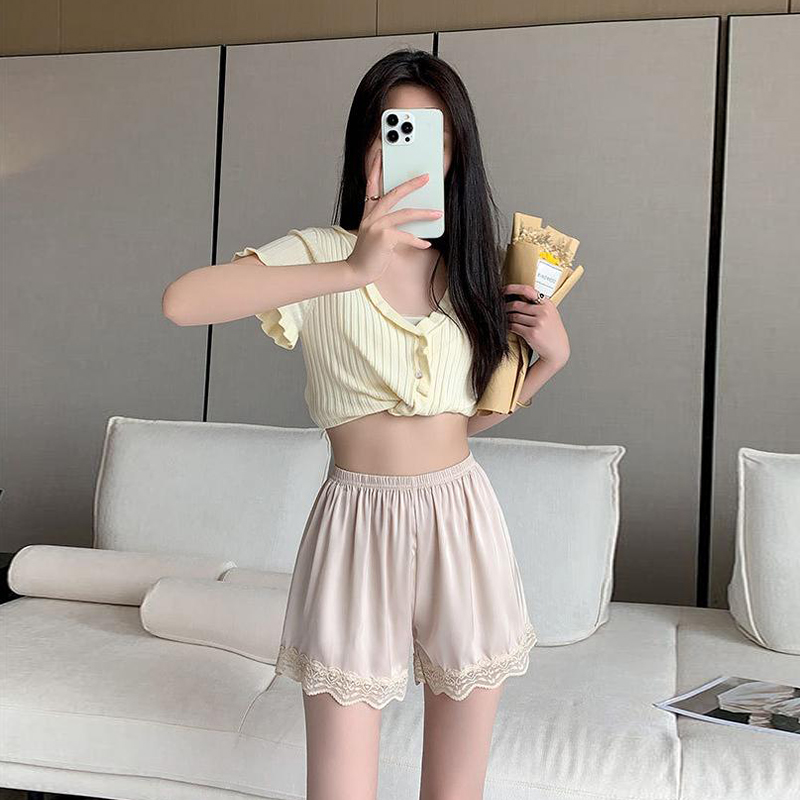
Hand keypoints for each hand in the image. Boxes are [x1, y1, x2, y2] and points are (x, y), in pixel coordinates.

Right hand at [345, 138, 443, 285]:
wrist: (355, 271)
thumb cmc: (367, 255)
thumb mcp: (375, 236)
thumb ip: (388, 225)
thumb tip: (411, 223)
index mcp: (368, 213)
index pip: (371, 185)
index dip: (376, 168)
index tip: (381, 154)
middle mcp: (371, 216)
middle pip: (393, 193)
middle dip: (411, 184)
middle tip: (426, 178)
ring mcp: (377, 226)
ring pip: (405, 214)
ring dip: (424, 213)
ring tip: (437, 213)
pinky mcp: (384, 237)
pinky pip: (406, 236)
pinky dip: (418, 241)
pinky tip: (426, 243)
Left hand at [503, 284, 569, 368]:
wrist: (558, 350)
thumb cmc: (551, 332)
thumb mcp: (549, 314)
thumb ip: (537, 305)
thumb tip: (516, 297)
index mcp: (547, 304)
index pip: (527, 290)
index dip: (512, 288)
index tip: (502, 290)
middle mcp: (543, 311)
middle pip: (516, 305)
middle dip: (505, 306)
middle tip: (499, 308)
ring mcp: (538, 322)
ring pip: (513, 316)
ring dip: (506, 318)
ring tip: (504, 319)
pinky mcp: (532, 333)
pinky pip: (514, 327)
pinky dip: (508, 327)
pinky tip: (507, 327)